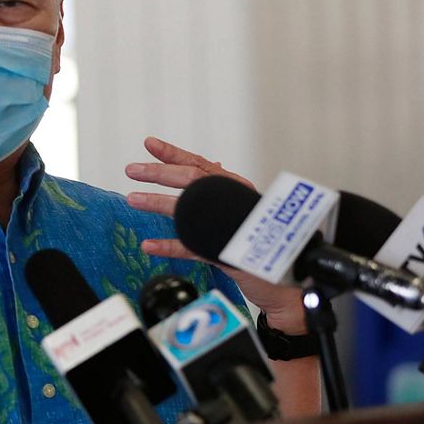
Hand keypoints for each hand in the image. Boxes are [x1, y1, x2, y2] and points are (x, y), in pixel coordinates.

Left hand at [124, 136, 304, 333]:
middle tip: (132, 170)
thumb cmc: (261, 243)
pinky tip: (149, 245)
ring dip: (157, 203)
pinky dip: (169, 246)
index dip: (174, 154)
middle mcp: (235, 202)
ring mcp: (232, 228)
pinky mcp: (229, 254)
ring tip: (133, 199)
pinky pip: (193, 248)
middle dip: (159, 173)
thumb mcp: (238, 212)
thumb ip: (221, 192)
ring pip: (189, 210)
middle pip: (192, 180)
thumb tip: (204, 168)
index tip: (150, 144)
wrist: (291, 279)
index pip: (200, 165)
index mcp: (236, 190)